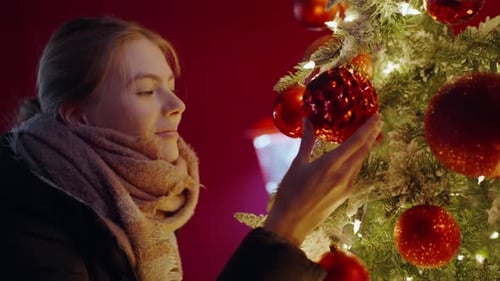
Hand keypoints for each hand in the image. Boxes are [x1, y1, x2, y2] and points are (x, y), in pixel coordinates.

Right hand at [263, 114, 382, 245]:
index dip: (368, 127)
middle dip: (373, 134)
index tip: (377, 116)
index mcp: (330, 164)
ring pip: (361, 161)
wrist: (292, 223)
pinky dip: (358, 159)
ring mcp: (346, 186)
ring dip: (367, 146)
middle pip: (364, 150)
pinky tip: (356, 155)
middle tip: (379, 120)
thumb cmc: (290, 192)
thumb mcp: (297, 164)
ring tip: (371, 134)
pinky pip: (355, 172)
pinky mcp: (345, 195)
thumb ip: (307, 141)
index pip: (356, 141)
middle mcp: (343, 174)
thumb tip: (308, 120)